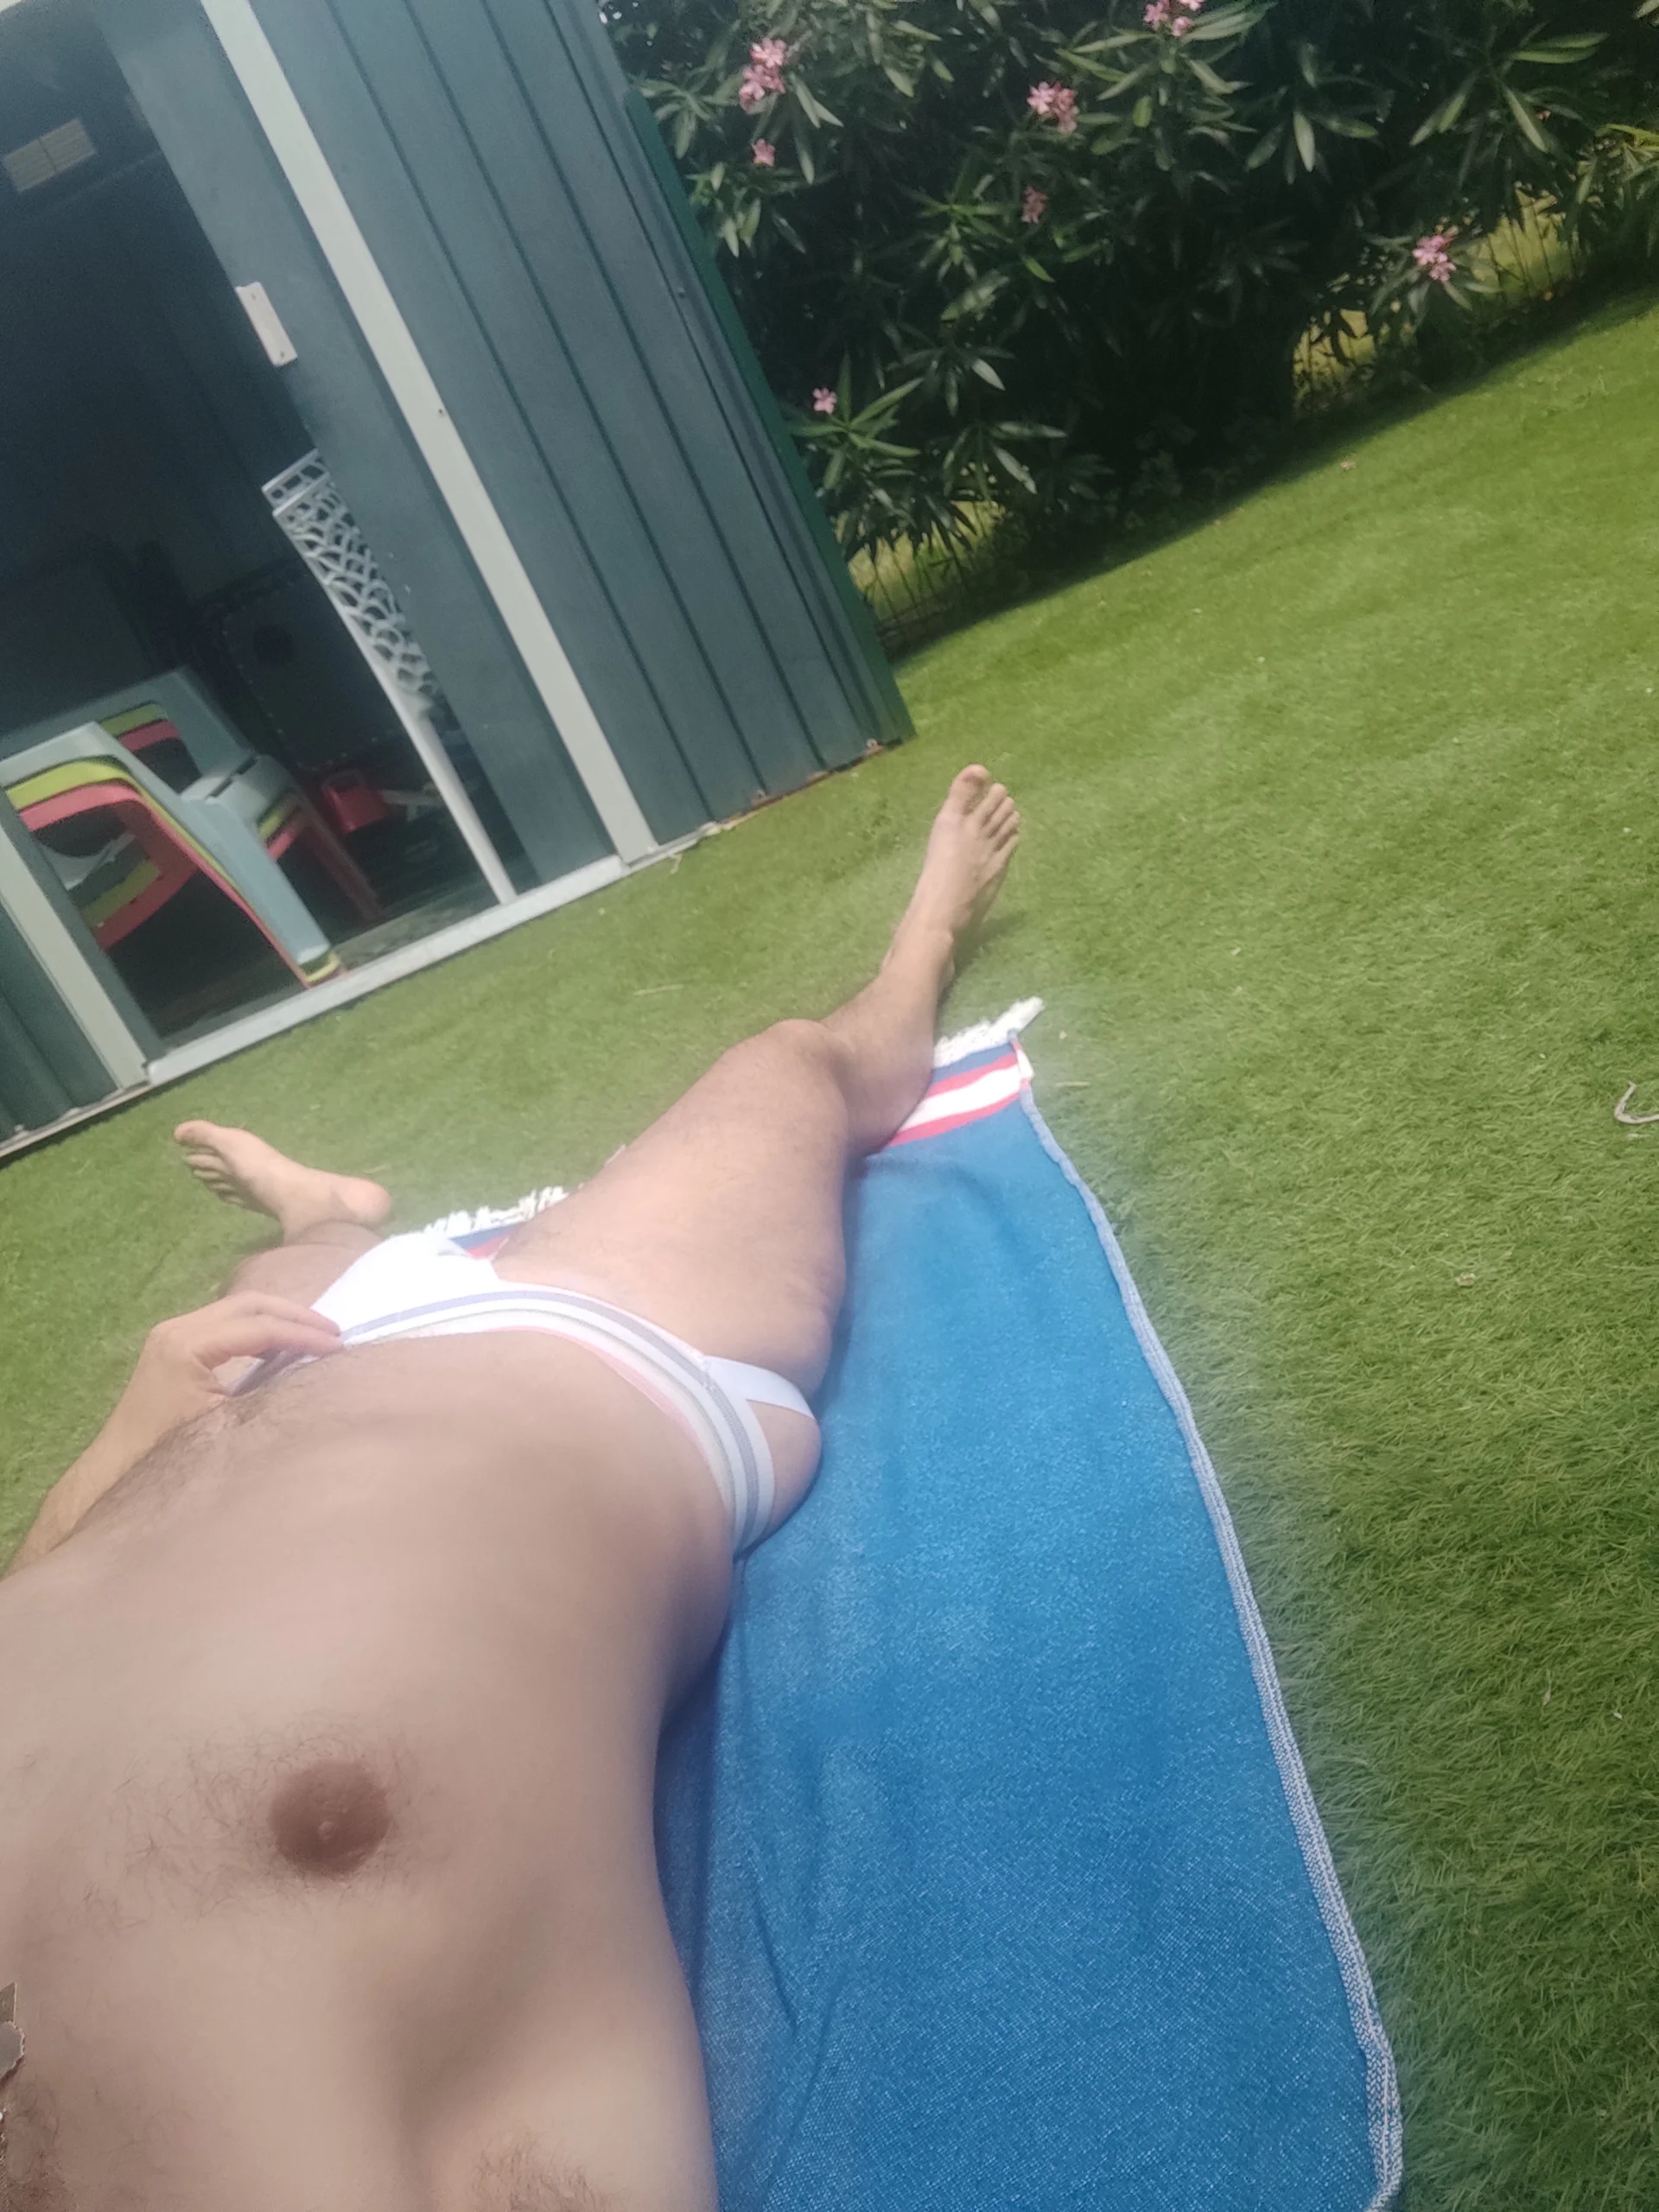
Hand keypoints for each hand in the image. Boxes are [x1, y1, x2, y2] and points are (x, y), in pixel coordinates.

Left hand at [107, 1292, 342, 1461]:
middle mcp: (177, 1328)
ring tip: (315, 1335)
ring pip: (238, 1308)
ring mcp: (172, 1331)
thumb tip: (311, 1376)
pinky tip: (281, 1344)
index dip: (302, 1335)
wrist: (120, 1464)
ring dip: (278, 1317)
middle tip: (333, 1332)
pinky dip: (258, 1327)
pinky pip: (225, 1321)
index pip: (258, 1328)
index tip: (337, 1347)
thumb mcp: (225, 1425)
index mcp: (187, 1346)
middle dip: (295, 1315)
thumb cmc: (170, 1452)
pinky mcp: (174, 1342)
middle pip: (249, 1304)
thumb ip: (266, 1393)